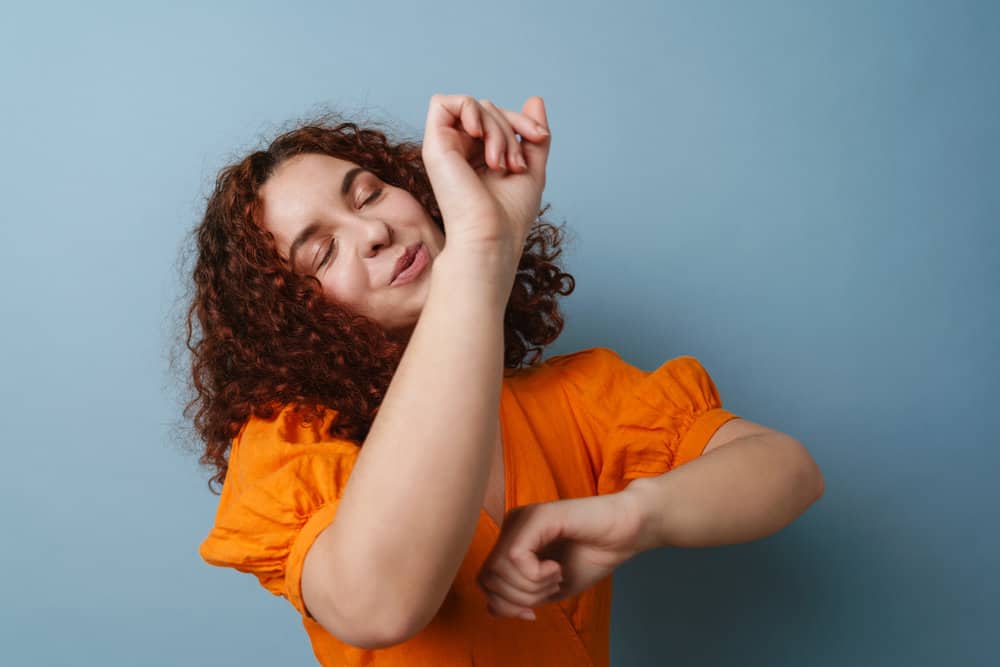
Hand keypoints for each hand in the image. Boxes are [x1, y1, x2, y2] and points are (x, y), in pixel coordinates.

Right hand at [420, 94, 550, 262]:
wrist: (491, 237)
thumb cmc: (510, 216)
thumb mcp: (531, 167)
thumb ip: (530, 134)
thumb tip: (534, 99)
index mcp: (479, 156)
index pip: (499, 117)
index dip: (522, 121)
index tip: (539, 137)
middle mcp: (460, 150)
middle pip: (488, 108)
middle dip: (510, 128)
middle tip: (514, 164)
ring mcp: (445, 147)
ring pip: (473, 106)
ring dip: (496, 128)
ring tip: (500, 162)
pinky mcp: (433, 145)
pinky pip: (443, 103)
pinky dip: (469, 109)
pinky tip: (478, 133)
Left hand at [475, 491, 643, 619]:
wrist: (625, 532)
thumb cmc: (592, 555)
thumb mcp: (549, 589)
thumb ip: (520, 598)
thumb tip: (492, 607)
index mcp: (512, 541)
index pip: (485, 581)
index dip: (506, 605)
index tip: (533, 611)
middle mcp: (511, 526)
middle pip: (488, 578)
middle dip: (520, 598)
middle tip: (550, 587)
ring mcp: (522, 518)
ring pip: (499, 569)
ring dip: (531, 587)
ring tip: (557, 575)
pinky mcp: (537, 516)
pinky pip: (515, 557)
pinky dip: (536, 575)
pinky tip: (556, 568)